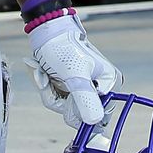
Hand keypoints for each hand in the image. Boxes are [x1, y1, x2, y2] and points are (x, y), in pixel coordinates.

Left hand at [27, 13, 120, 127]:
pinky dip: (47, 88)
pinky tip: (44, 74)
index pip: (97, 118)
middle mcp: (99, 88)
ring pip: (64, 107)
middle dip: (58, 99)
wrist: (45, 30)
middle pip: (78, 114)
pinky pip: (57, 99)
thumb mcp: (73, 73)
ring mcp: (83, 88)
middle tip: (49, 80)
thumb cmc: (62, 46)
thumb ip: (85, 97)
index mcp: (109, 83)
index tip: (65, 97)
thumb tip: (95, 121)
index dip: (77, 111)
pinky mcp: (70, 86)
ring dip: (49, 91)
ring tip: (45, 73)